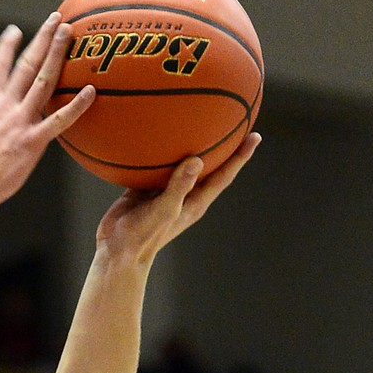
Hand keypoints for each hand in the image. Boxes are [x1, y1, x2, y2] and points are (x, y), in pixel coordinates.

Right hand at [0, 16, 94, 211]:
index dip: (7, 46)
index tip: (16, 30)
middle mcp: (3, 106)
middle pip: (27, 64)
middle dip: (42, 38)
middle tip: (56, 19)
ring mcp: (19, 123)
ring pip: (43, 80)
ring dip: (57, 54)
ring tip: (69, 32)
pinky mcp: (31, 143)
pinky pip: (59, 121)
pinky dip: (77, 105)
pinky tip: (91, 90)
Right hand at [95, 135, 260, 265]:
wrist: (117, 251)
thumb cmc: (143, 236)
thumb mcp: (164, 211)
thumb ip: (179, 187)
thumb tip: (196, 160)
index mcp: (195, 201)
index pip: (223, 175)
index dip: (240, 156)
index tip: (255, 136)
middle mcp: (184, 194)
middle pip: (209, 166)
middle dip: (223, 146)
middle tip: (235, 120)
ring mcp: (164, 191)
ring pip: (181, 164)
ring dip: (189, 145)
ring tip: (196, 121)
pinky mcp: (145, 189)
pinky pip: (155, 165)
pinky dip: (157, 151)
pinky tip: (155, 133)